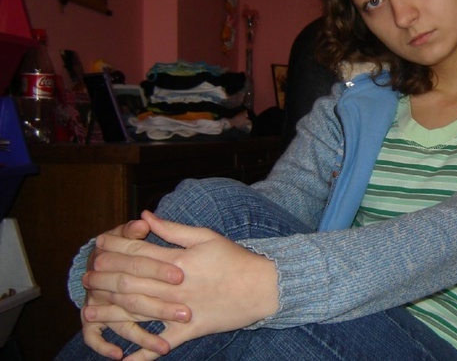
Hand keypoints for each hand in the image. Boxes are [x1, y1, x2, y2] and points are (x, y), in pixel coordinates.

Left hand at [83, 211, 279, 359]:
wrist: (263, 287)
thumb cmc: (235, 259)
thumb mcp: (206, 237)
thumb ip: (173, 229)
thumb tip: (146, 216)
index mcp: (179, 261)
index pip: (138, 253)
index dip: (114, 249)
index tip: (97, 247)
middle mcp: (175, 286)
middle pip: (131, 282)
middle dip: (104, 280)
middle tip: (84, 280)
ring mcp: (181, 309)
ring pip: (139, 313)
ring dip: (112, 314)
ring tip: (90, 313)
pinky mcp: (190, 329)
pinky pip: (162, 343)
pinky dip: (143, 354)